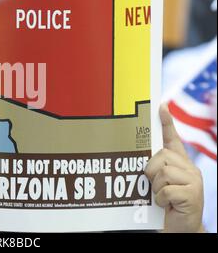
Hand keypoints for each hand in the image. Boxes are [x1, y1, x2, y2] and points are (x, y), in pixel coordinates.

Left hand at [145, 104, 203, 232]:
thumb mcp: (158, 183)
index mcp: (179, 163)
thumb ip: (154, 168)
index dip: (167, 122)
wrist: (180, 228)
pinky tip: (167, 204)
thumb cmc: (166, 204)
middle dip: (151, 172)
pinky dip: (161, 199)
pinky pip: (166, 189)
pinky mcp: (193, 194)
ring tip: (163, 197)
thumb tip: (140, 156)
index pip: (172, 139)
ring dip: (156, 188)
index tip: (161, 105)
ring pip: (163, 172)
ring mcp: (193, 180)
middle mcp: (188, 168)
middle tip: (155, 186)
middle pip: (160, 156)